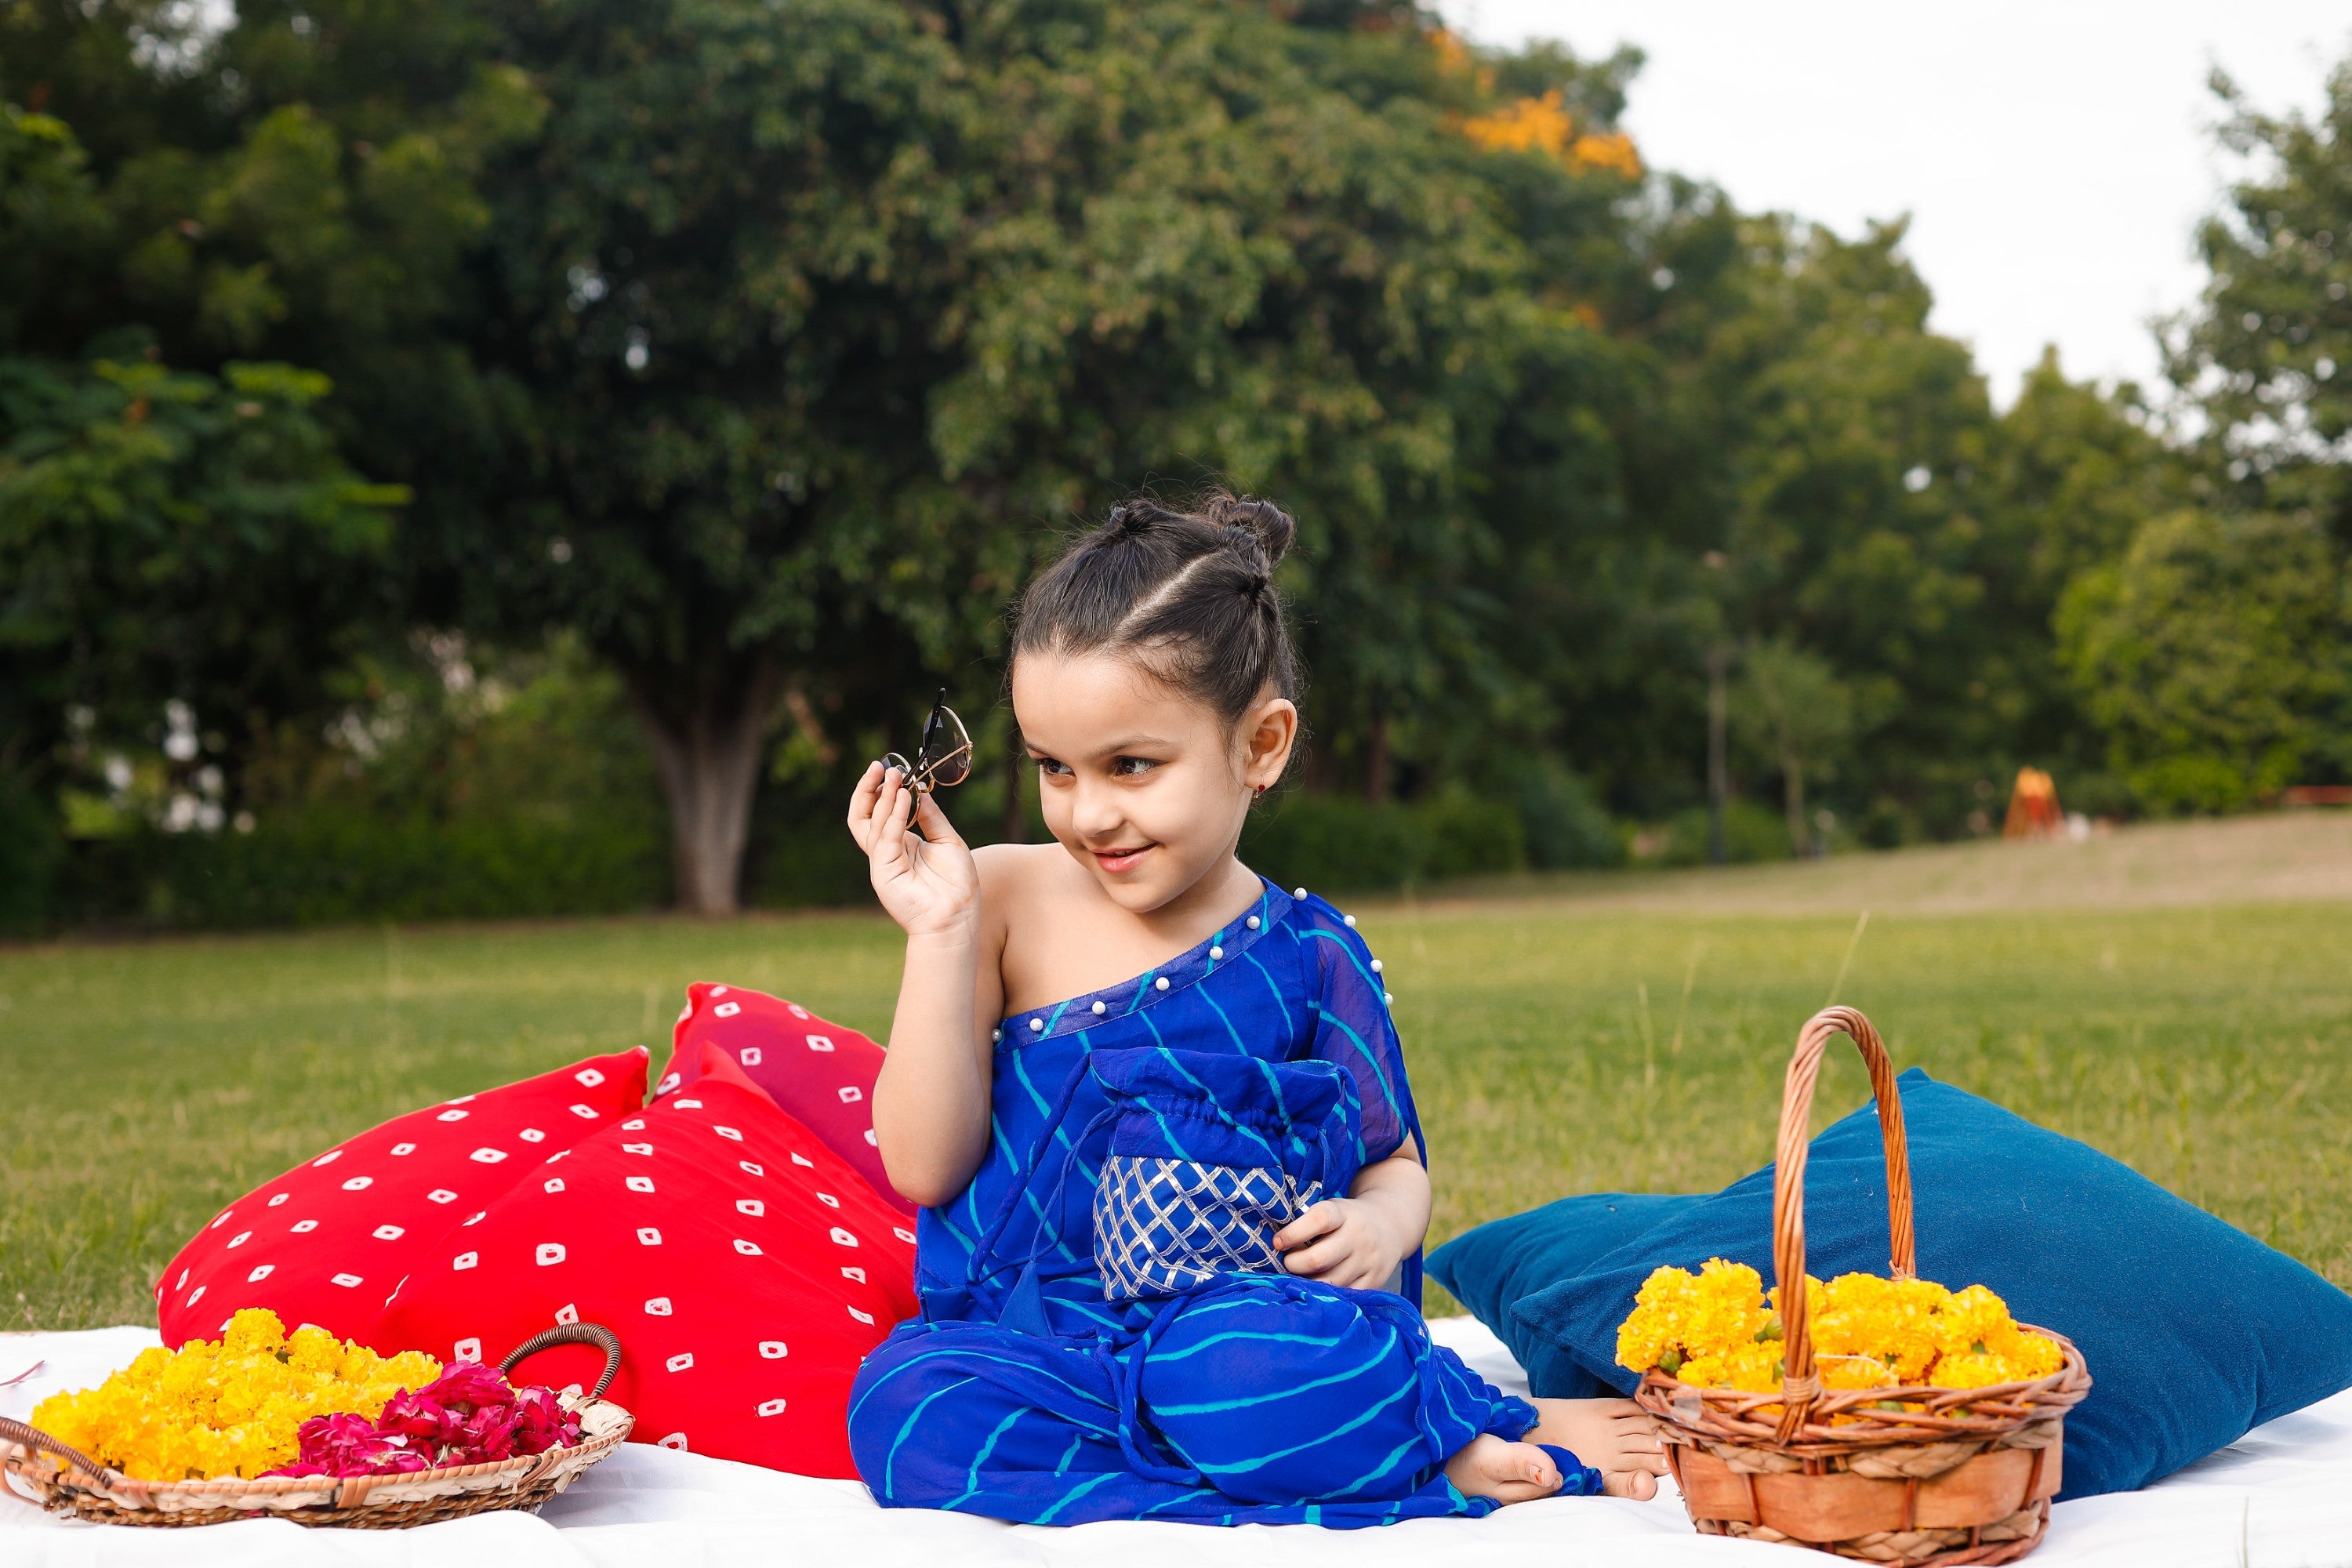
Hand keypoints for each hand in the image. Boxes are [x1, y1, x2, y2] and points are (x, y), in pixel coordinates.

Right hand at [847, 760, 978, 938]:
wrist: (957, 918)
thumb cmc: (956, 885)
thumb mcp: (948, 841)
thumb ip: (932, 818)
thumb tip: (920, 792)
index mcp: (900, 845)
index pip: (880, 813)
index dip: (881, 791)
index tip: (891, 768)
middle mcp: (887, 852)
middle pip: (864, 817)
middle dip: (869, 790)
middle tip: (879, 766)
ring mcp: (883, 862)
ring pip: (872, 824)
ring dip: (883, 798)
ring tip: (895, 776)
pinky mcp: (884, 872)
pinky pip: (886, 838)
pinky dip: (895, 816)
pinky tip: (905, 798)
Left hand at [1272, 1196, 1406, 1290]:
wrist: (1391, 1225)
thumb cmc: (1347, 1219)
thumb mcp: (1333, 1209)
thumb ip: (1309, 1223)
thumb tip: (1275, 1246)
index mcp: (1344, 1213)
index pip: (1318, 1220)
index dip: (1293, 1233)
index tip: (1277, 1242)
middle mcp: (1359, 1236)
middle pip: (1318, 1259)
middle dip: (1294, 1265)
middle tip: (1287, 1263)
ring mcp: (1368, 1260)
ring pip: (1329, 1282)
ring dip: (1307, 1283)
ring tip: (1301, 1277)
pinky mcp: (1375, 1281)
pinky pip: (1345, 1295)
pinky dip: (1327, 1295)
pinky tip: (1319, 1288)